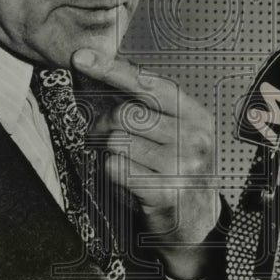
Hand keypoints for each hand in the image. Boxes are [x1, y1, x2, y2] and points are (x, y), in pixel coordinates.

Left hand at [72, 49, 218, 279]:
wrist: (196, 221)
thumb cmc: (178, 171)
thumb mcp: (174, 134)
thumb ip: (146, 107)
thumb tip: (98, 75)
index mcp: (197, 116)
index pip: (150, 84)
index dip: (112, 69)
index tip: (82, 58)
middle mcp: (194, 138)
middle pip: (125, 115)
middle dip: (104, 125)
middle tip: (102, 137)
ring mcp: (181, 166)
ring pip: (117, 142)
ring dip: (109, 152)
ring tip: (125, 163)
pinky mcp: (164, 192)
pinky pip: (116, 169)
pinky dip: (112, 174)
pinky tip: (130, 181)